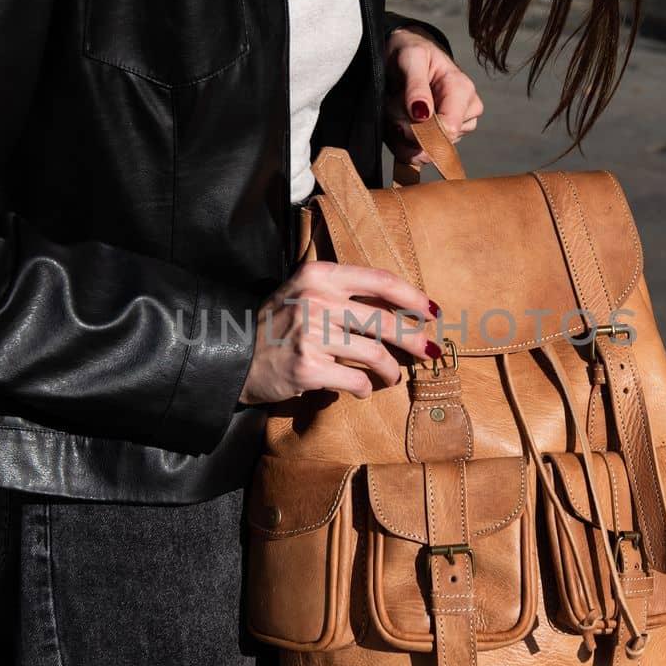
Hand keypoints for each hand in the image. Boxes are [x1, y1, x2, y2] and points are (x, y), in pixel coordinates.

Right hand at [237, 261, 441, 405]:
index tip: (431, 311)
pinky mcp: (308, 367)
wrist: (235, 354)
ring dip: (391, 369)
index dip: (412, 296)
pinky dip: (365, 388)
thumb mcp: (306, 293)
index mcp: (320, 275)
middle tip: (430, 351)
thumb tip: (401, 310)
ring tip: (393, 376)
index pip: (380, 280)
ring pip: (375, 354)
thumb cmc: (278, 324)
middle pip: (385, 321)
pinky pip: (355, 380)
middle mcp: (317, 300)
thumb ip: (346, 295)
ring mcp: (312, 334)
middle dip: (415, 339)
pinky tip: (362, 390)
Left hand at [383, 28, 482, 170]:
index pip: (449, 129)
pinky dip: (400, 141)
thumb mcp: (410, 57)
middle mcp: (466, 111)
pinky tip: (396, 120)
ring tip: (395, 107)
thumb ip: (416, 86)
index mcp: (463, 90)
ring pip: (424, 151)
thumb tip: (423, 115)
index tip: (397, 122)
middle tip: (392, 105)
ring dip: (400, 135)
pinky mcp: (444, 137)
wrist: (407, 53)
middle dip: (405, 131)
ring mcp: (458, 126)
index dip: (420, 133)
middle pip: (435, 143)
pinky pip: (418, 153)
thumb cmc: (411, 50)